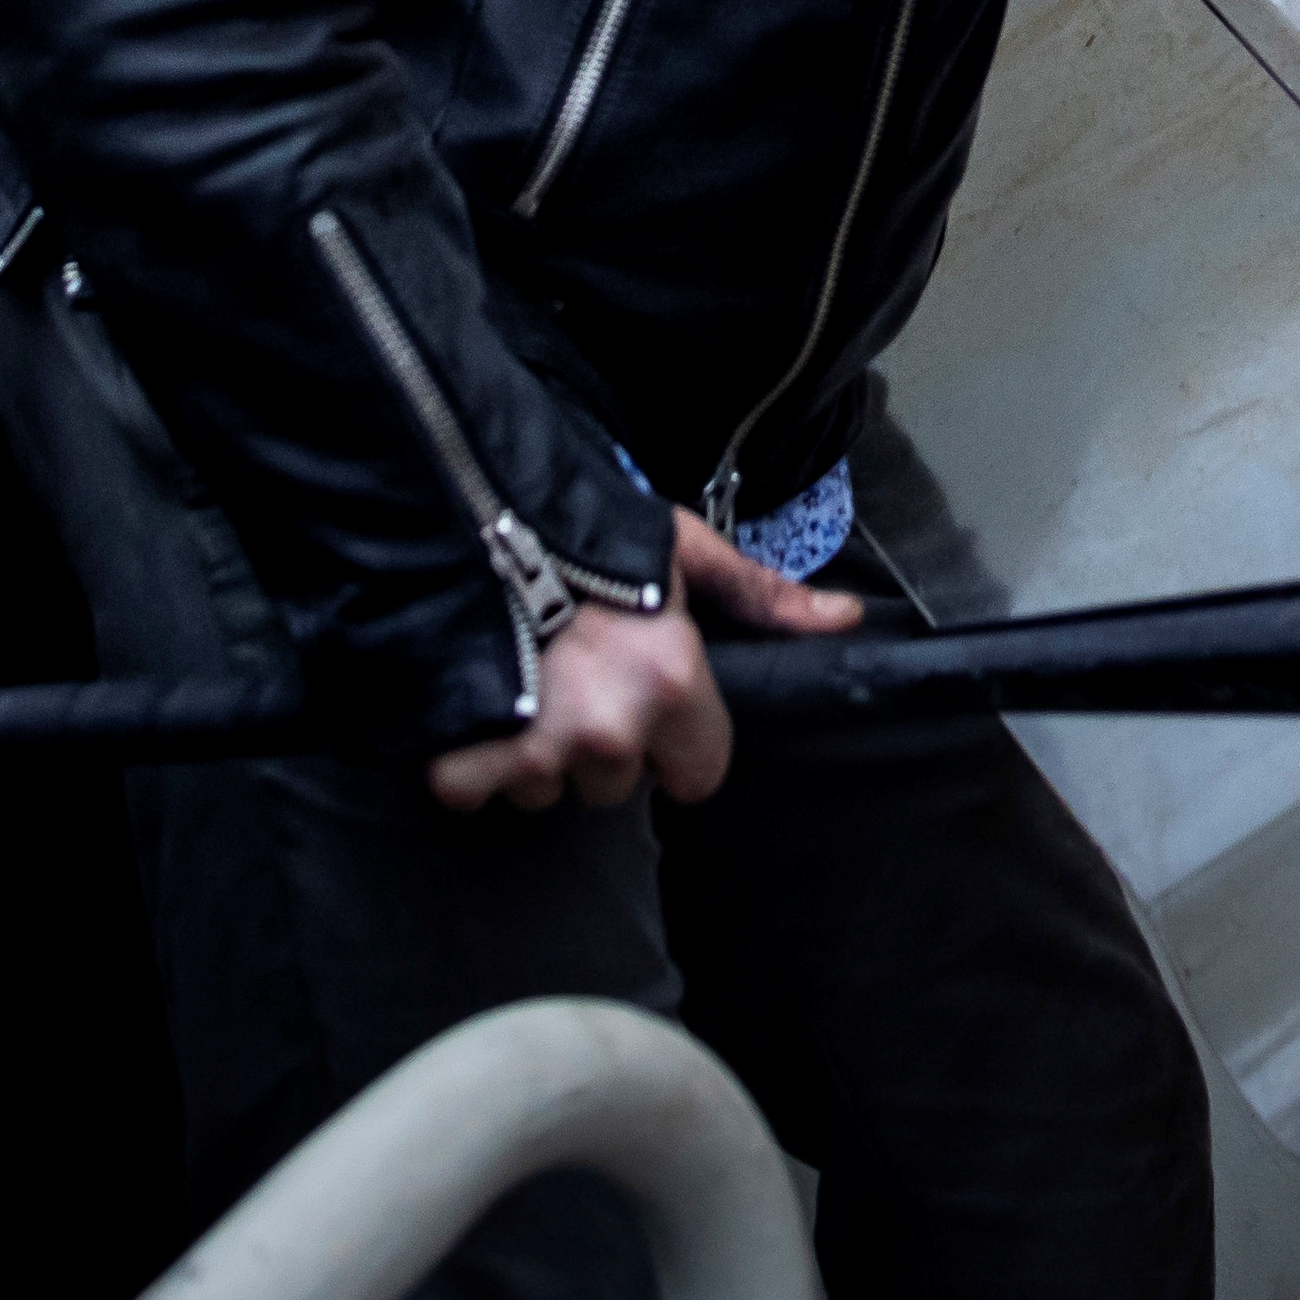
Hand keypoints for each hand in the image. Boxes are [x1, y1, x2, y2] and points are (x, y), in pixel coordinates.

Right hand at [425, 509, 855, 813]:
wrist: (453, 508)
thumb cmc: (575, 523)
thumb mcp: (679, 547)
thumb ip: (760, 596)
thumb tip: (846, 619)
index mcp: (670, 682)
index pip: (701, 775)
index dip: (677, 741)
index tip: (649, 701)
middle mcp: (609, 730)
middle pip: (619, 783)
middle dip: (600, 739)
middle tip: (572, 671)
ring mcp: (533, 754)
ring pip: (551, 789)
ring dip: (537, 750)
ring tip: (521, 674)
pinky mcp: (463, 766)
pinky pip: (480, 792)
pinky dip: (473, 759)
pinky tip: (477, 696)